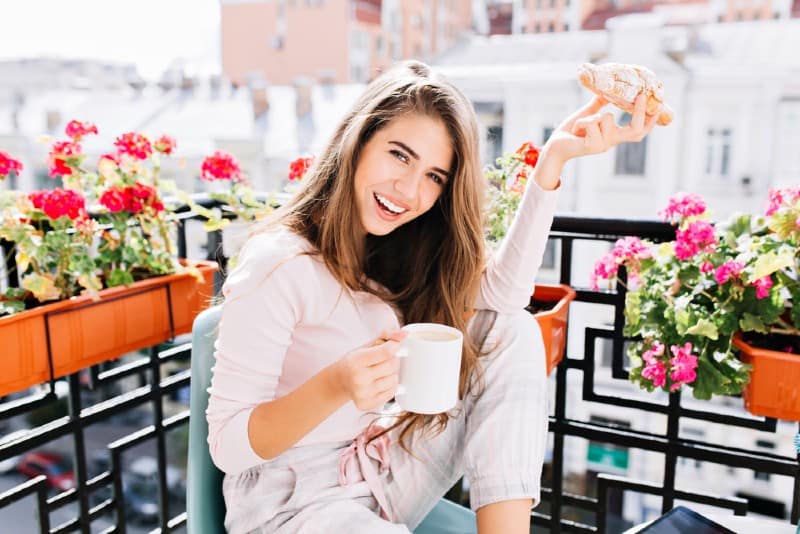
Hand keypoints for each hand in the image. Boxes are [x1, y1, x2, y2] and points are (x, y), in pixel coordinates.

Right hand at [332, 329, 405, 410]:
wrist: (340, 381)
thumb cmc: (355, 361)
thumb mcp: (366, 345)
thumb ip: (386, 336)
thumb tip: (404, 334)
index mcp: (356, 360)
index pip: (386, 352)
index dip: (394, 346)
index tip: (394, 345)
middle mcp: (358, 378)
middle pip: (392, 365)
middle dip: (393, 359)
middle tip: (386, 359)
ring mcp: (362, 393)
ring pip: (394, 380)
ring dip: (392, 374)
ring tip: (382, 372)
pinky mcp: (367, 404)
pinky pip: (391, 393)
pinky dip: (390, 386)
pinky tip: (380, 382)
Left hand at [541, 94, 661, 165]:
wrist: (554, 146)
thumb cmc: (571, 131)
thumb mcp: (589, 114)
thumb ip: (600, 104)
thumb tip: (609, 88)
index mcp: (613, 136)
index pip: (638, 131)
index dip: (650, 120)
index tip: (658, 105)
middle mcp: (611, 142)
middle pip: (635, 130)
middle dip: (641, 112)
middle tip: (641, 96)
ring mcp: (603, 146)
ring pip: (607, 118)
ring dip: (591, 116)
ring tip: (580, 125)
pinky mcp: (592, 146)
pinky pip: (594, 123)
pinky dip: (583, 121)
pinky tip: (576, 130)